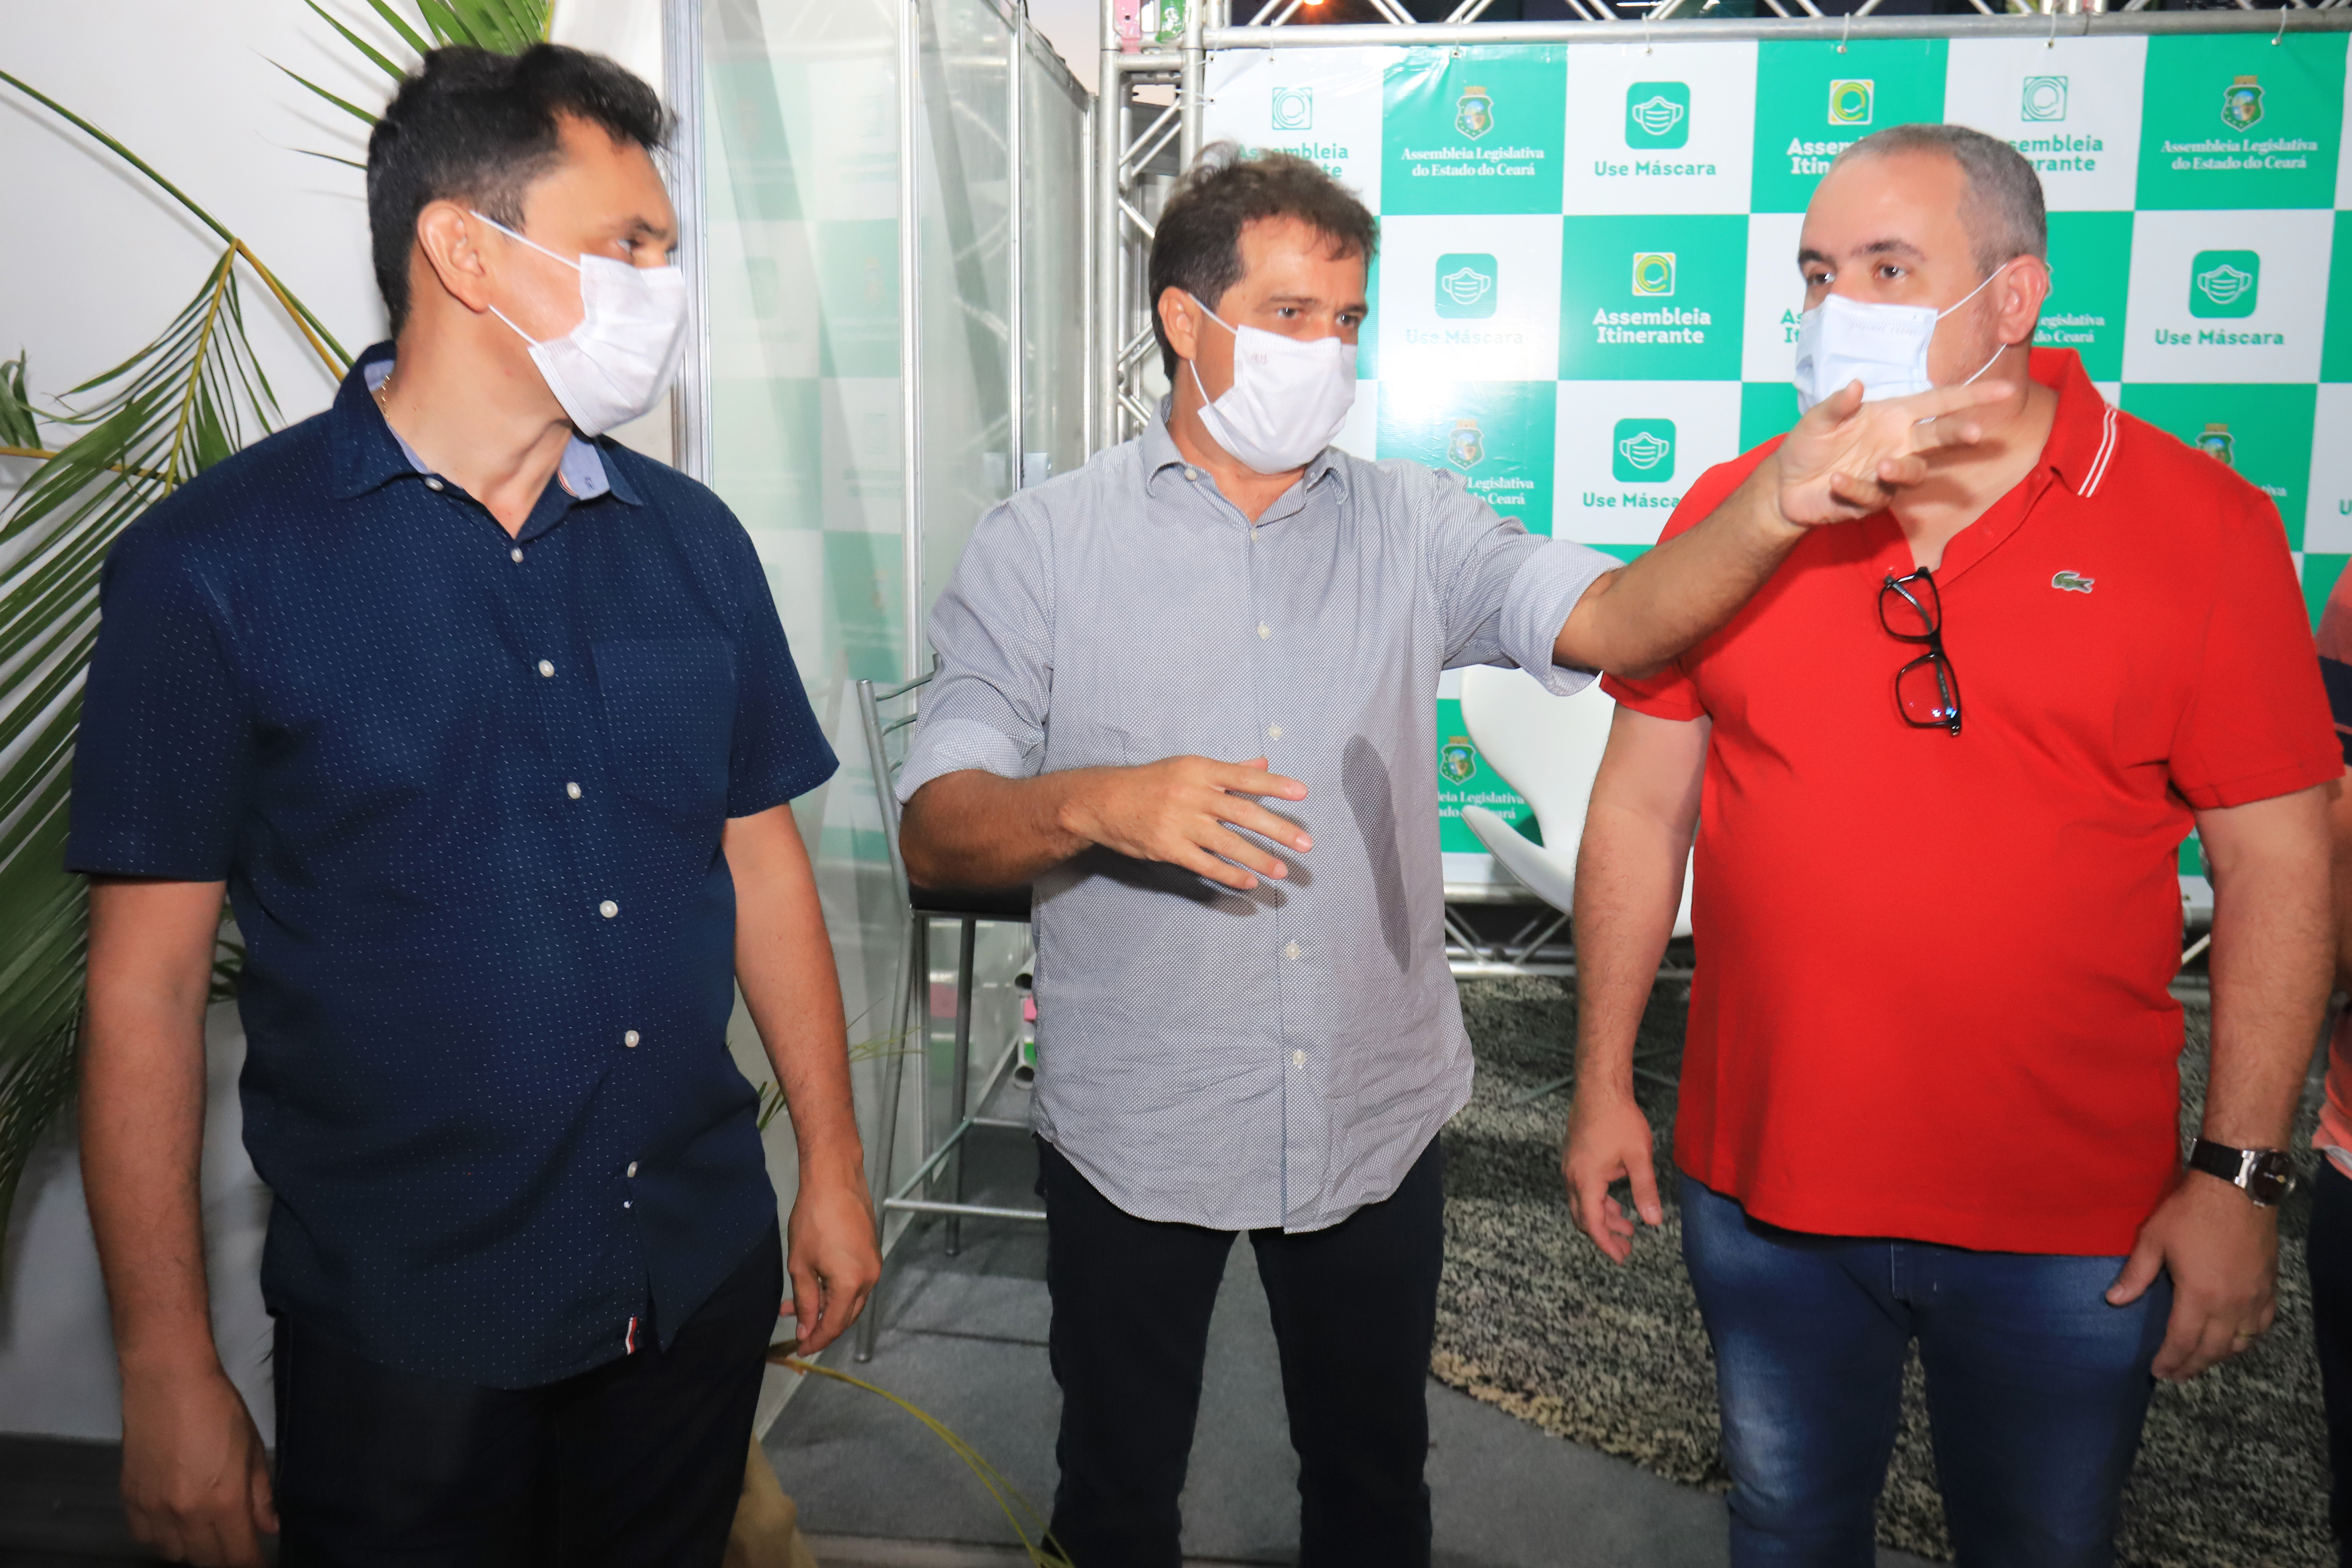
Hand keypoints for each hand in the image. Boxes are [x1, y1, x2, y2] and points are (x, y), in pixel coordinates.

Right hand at [118, 1358, 275, 1566]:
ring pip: (174, 1553)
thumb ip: (261, 1495)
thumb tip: (269, 1528)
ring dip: (193, 1548)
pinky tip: (174, 1521)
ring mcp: (154, 1510)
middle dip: (225, 1558)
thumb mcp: (252, 1449)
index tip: (260, 1565)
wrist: (168, 1382)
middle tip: (236, 1543)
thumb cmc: (217, 1408)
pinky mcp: (130, 1500)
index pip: (238, 1557)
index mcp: (223, 1502)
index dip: (253, 1565)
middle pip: (206, 1560)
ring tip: (206, 1529)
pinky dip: (161, 1538)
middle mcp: (186, 1514)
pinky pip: (145, 1538)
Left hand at [785, 1168, 881, 1354]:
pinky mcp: (872, 1253)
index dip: (816, 1340)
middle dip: (821, 1324)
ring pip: (851, 1299)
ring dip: (826, 1305)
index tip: (800, 1348)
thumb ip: (805, 1303)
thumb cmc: (814, 1220)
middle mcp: (869, 1279)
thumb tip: (806, 1331)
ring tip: (796, 1302)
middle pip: (847, 1315)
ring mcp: (873, 1265)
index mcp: (851, 1285)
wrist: (835, 1180)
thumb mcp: (801, 1266)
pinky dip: (836, 1289)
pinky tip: (816, 1283)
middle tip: (795, 1325)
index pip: (834, 1325)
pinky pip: (855, 1282)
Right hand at [1063, 756, 1310, 891]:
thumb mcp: (1187, 767)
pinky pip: (1206, 864)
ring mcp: (1180, 823)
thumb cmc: (1150, 783)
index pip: (1245, 777)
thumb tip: (1263, 763)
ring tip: (1283, 870)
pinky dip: (1229, 874)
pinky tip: (1249, 882)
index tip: (1302, 793)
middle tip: (1306, 843)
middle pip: (1244, 813)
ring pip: (1228, 843)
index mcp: (1200, 770)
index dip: (1275, 785)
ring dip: (1259, 858)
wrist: (1103, 802)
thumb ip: (1228, 770)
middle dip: (1278, 829)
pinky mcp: (1168, 848)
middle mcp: (1193, 795)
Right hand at [1562, 1088, 1663, 1263]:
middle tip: (1627, 1247)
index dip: (1606, 1244)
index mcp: (1586, 1180)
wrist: (1598, 1087)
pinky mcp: (1574, 1157)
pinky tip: (1616, 1200)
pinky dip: (1598, 1201)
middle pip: (1582, 1217)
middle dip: (1604, 1235)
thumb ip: (1645, 1191)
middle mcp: (1572, 1176)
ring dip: (1603, 1217)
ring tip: (1628, 1226)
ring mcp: (1570, 1166)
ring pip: (1582, 1203)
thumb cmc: (1618, 1119)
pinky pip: (1582, 1189)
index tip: (1621, 1257)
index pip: (1592, 1223)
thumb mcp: (1638, 1157)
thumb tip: (1654, 1222)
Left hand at [1772, 377, 2016, 526]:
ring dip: (1902, 469)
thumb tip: (1856, 385)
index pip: (1939, 402)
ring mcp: (1888, 473)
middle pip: (1938, 437)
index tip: (2005, 390)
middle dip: (1958, 433)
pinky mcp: (1872, 500)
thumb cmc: (1808, 444)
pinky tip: (1836, 481)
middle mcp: (1897, 443)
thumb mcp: (1817, 420)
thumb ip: (1836, 405)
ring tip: (1882, 465)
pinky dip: (1855, 488)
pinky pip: (1873, 495)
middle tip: (1973, 432)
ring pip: (1913, 472)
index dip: (1971, 396)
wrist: (1784, 484)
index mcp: (1892, 416)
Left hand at [2108, 1172, 2279, 1380]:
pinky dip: (2247, 1338)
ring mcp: (2254, 1297)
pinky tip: (2235, 1340)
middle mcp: (2232, 1304)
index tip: (2157, 1371)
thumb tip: (2114, 1300)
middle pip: (2213, 1349)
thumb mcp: (2154, 1239)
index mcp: (2201, 1295)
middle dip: (2192, 1366)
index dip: (2170, 1360)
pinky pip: (2261, 1324)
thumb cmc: (2191, 1211)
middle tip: (2175, 1376)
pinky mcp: (2269, 1286)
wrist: (2236, 1188)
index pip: (2183, 1341)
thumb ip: (2136, 1274)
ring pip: (2240, 1342)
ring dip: (2219, 1356)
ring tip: (2200, 1361)